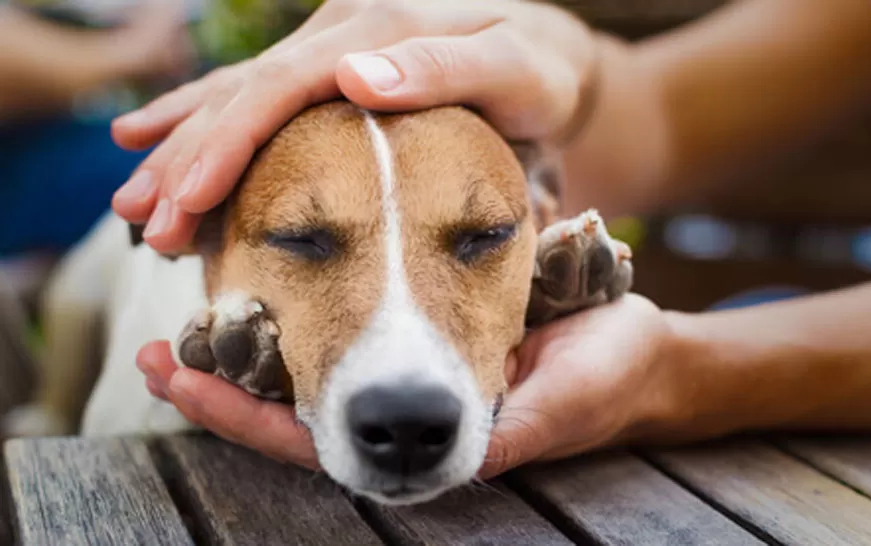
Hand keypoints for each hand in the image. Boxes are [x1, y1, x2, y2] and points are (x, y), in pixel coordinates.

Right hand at [110, 0, 597, 252]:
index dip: (227, 142)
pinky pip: (258, 101)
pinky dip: (206, 127)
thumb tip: (357, 77)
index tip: (187, 200)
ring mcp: (331, 51)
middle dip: (187, 160)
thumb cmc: (539, 72)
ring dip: (182, 150)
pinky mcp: (333, 74)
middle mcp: (340, 34)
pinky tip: (158, 144)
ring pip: (237, 98)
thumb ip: (442, 67)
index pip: (281, 86)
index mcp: (376, 28)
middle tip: (142, 223)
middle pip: (243, 94)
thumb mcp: (512, 67)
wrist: (550, 57)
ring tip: (134, 205)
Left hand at [137, 294, 699, 476]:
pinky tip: (261, 278)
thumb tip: (441, 450)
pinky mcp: (427, 334)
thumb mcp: (558, 401)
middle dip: (225, 388)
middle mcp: (411, 411)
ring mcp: (415, 376)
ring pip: (315, 371)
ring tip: (187, 316)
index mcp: (433, 436)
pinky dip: (301, 309)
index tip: (183, 378)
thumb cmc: (607, 375)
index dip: (252, 418)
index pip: (322, 441)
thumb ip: (504, 427)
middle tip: (156, 354)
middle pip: (297, 411)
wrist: (637, 354)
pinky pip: (351, 329)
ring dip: (248, 349)